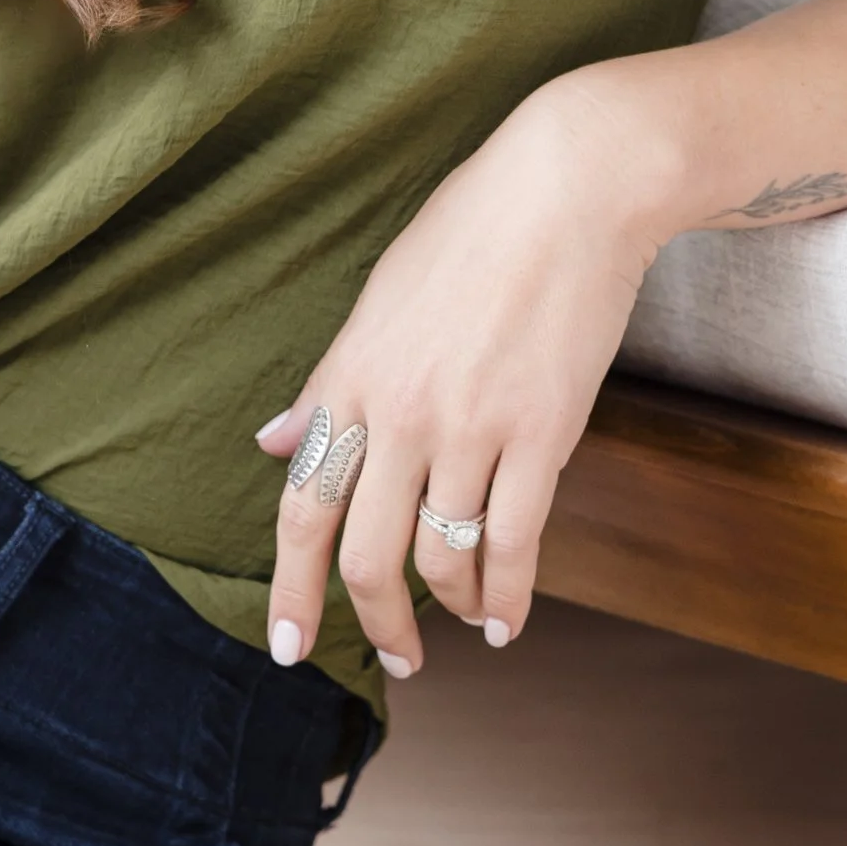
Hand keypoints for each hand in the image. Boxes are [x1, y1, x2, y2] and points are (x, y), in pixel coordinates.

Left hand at [259, 67, 670, 678]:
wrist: (572, 186)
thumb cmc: (475, 230)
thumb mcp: (380, 298)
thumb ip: (328, 382)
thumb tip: (274, 440)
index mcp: (350, 375)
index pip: (300, 505)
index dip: (290, 589)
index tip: (287, 645)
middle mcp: (399, 411)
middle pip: (363, 553)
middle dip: (375, 622)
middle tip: (395, 658)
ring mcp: (470, 426)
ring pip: (440, 557)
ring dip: (449, 608)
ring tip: (461, 623)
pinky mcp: (542, 434)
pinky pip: (514, 544)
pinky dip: (507, 596)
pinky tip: (506, 620)